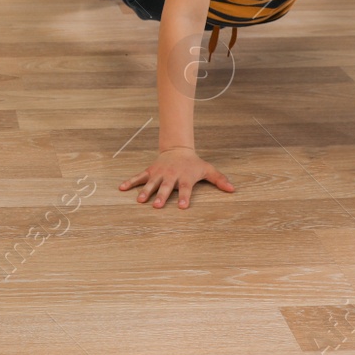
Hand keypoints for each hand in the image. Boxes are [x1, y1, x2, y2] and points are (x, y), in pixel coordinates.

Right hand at [119, 148, 234, 208]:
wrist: (177, 149)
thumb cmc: (193, 163)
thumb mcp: (207, 169)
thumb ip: (219, 180)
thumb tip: (233, 189)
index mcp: (185, 177)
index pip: (186, 189)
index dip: (185, 197)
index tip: (183, 206)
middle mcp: (171, 176)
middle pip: (166, 187)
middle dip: (162, 196)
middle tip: (158, 206)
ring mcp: (159, 173)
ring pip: (152, 183)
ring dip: (146, 191)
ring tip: (140, 200)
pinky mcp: (150, 171)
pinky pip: (138, 177)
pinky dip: (130, 182)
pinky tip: (121, 188)